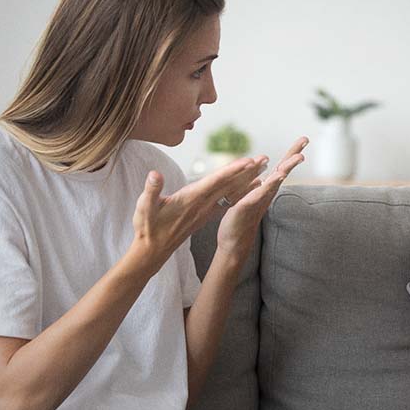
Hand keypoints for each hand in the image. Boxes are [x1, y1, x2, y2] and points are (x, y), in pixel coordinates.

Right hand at [130, 158, 265, 267]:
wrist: (152, 250)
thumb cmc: (147, 227)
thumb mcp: (144, 207)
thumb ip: (151, 190)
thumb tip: (154, 174)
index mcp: (191, 199)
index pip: (215, 182)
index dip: (232, 171)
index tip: (248, 162)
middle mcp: (202, 205)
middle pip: (229, 185)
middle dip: (247, 171)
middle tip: (265, 159)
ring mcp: (205, 211)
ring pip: (230, 193)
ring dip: (247, 180)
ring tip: (263, 169)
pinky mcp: (204, 215)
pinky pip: (227, 201)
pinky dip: (240, 193)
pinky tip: (249, 188)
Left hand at [216, 137, 307, 256]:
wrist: (234, 242)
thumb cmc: (242, 220)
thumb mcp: (251, 198)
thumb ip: (259, 188)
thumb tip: (264, 178)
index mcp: (266, 188)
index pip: (281, 167)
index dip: (291, 153)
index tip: (304, 139)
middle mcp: (266, 193)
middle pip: (283, 170)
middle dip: (293, 155)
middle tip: (306, 140)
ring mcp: (259, 199)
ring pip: (275, 181)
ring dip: (287, 168)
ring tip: (299, 157)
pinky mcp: (247, 206)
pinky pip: (259, 194)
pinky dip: (268, 185)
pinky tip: (277, 177)